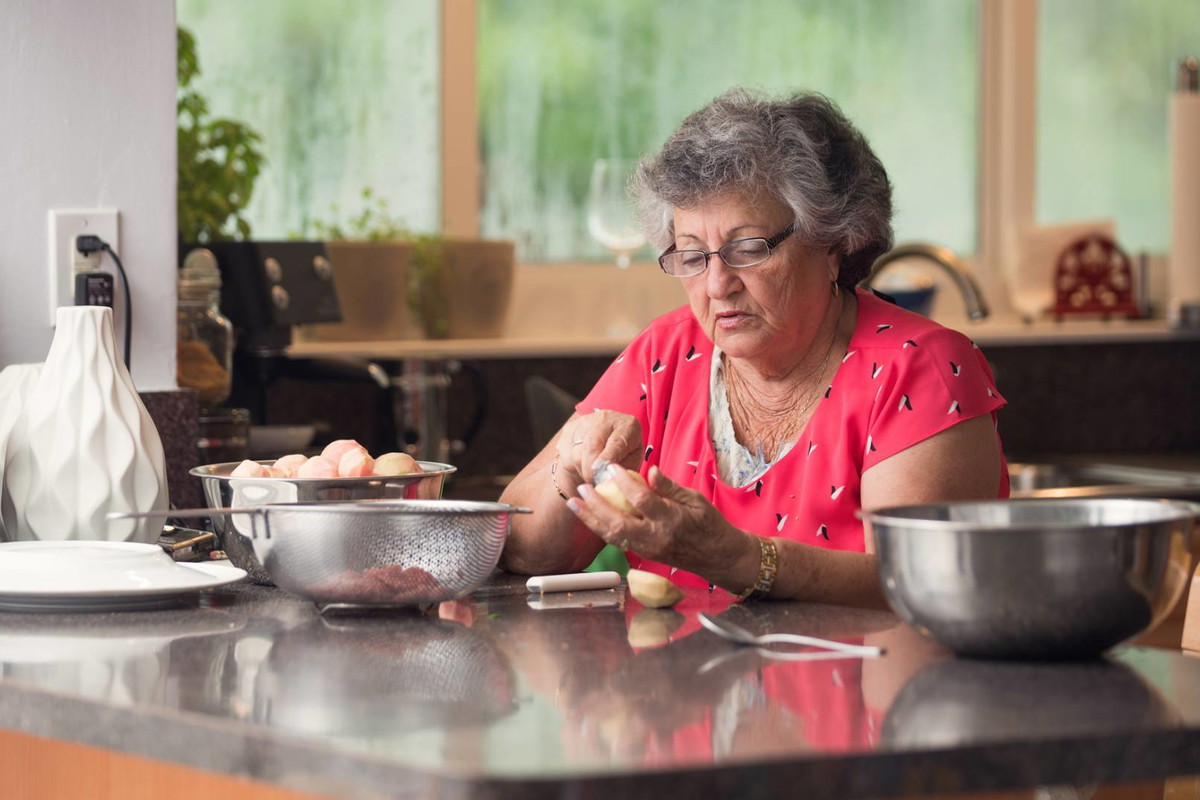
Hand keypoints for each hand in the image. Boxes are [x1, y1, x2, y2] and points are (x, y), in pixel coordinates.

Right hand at [556, 410, 642, 489]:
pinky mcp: (570, 428)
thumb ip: (623, 470)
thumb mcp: (631, 464)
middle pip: (592, 443)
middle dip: (590, 467)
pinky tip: (582, 467)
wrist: (606, 446)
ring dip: (581, 468)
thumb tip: (608, 478)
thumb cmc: (623, 458)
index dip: (607, 457)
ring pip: (577, 450)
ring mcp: (586, 421)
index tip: (600, 471)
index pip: (616, 441)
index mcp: (628, 426)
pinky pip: (565, 452)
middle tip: (592, 481)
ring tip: (591, 475)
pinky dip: (572, 464)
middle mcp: (607, 418)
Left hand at [570, 465, 755, 579]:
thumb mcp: (695, 499)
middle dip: (596, 505)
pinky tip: (590, 516)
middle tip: (581, 487)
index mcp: (671, 520)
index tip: (610, 467)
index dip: (624, 482)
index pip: (641, 500)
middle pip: (618, 523)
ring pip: (613, 536)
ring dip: (591, 519)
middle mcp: (656, 537)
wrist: (718, 557)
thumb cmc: (709, 524)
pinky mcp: (644, 555)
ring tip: (574, 502)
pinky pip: (617, 542)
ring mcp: (648, 550)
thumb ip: (670, 487)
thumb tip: (650, 470)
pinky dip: (601, 528)